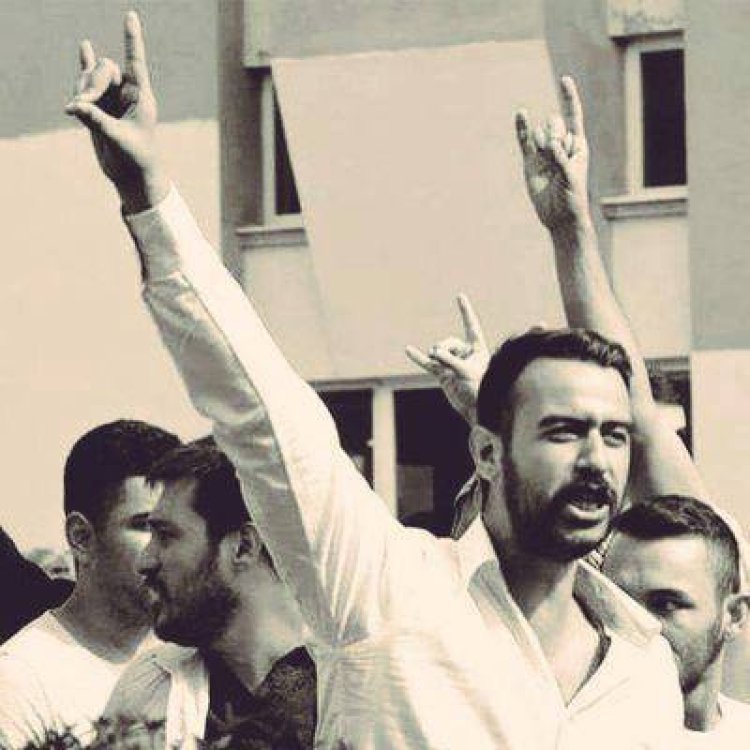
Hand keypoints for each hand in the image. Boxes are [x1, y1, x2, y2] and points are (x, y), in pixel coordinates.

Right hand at [65, 11, 167, 212]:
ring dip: (81, 89)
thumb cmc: (135, 159)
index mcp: (141, 97)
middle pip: (104, 69)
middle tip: (81, 106)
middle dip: (90, 83)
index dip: (132, 39)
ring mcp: (112, 99)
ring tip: (77, 110)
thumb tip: (74, 106)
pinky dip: (84, 67)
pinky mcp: (99, 108)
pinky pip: (89, 82)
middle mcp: (127, 94)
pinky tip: (83, 47)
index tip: (130, 15)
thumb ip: (97, 121)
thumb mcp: (117, 140)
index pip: (136, 62)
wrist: (132, 176)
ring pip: (91, 78)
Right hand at [406, 295, 489, 424]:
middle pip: (448, 342)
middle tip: (440, 357)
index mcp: (477, 349)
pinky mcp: (442, 373)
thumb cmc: (479, 390)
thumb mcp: (466, 372)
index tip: (459, 296)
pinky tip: (408, 350)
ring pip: (438, 352)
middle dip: (443, 349)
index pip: (470, 325)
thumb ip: (450, 360)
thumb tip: (433, 352)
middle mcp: (465, 354)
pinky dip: (418, 358)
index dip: (465, 311)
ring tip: (439, 365)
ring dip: (436, 357)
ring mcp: (452, 363)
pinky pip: (427, 363)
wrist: (475, 409)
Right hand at [515, 76, 589, 231]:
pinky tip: (521, 113)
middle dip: (555, 138)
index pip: (573, 116)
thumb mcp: (572, 176)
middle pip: (555, 124)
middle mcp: (560, 144)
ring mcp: (544, 151)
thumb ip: (562, 158)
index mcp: (577, 144)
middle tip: (558, 160)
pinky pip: (524, 140)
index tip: (563, 79)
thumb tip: (549, 144)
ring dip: (544, 147)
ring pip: (541, 134)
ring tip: (548, 168)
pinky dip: (522, 127)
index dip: (569, 97)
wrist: (558, 215)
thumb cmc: (573, 196)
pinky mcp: (530, 160)